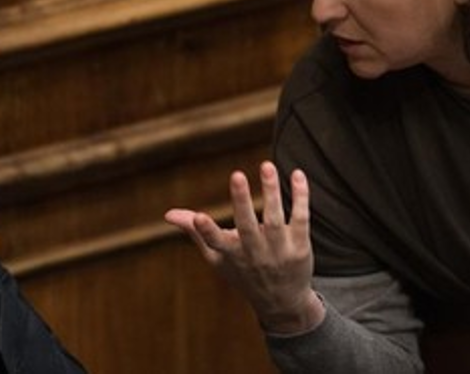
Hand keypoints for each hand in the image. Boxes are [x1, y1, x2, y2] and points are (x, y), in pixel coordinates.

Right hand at [165, 161, 323, 334]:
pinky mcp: (300, 245)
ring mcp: (279, 250)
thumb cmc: (243, 274)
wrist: (282, 303)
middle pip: (247, 226)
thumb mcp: (217, 257)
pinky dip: (300, 196)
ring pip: (276, 218)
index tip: (198, 217)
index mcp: (231, 254)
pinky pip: (301, 218)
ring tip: (266, 166)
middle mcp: (255, 253)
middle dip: (241, 201)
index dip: (205, 230)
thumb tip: (168, 214)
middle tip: (236, 175)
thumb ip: (195, 232)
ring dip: (271, 191)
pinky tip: (298, 174)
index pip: (215, 242)